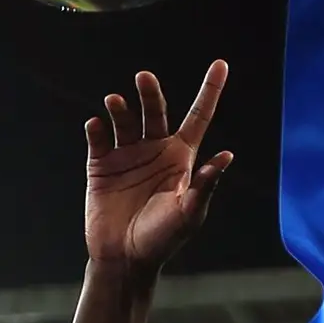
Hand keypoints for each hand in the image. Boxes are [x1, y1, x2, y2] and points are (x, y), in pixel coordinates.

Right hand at [85, 64, 232, 272]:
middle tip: (143, 78)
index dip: (210, 90)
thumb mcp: (188, 213)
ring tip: (114, 102)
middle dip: (150, 93)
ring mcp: (126, 156)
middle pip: (155, 110)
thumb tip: (227, 155)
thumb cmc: (162, 239)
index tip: (221, 64)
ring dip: (120, 108)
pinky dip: (96, 128)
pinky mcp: (100, 166)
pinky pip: (98, 139)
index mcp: (181, 158)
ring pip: (124, 120)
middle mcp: (154, 151)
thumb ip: (204, 184)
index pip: (198, 117)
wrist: (123, 259)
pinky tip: (96, 126)